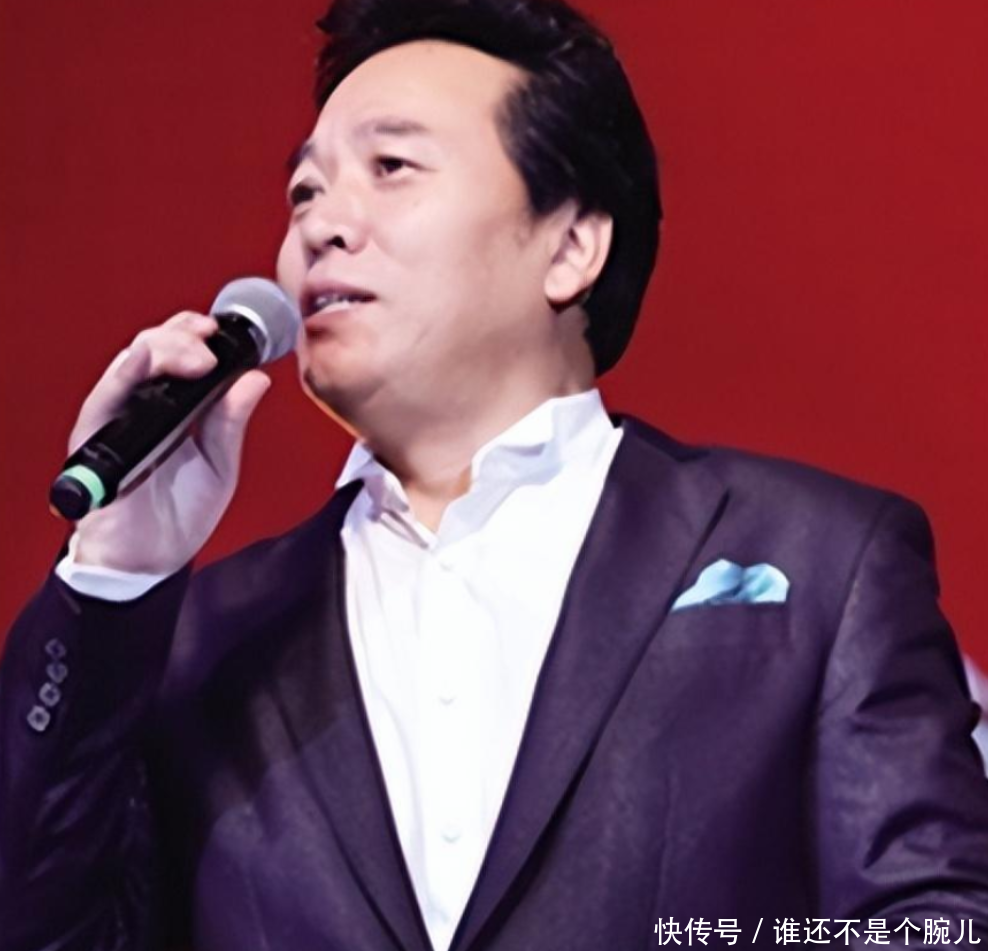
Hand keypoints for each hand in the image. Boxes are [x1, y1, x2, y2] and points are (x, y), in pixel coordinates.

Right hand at [68, 311, 270, 574]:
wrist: (152, 560)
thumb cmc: (180, 513)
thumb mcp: (220, 464)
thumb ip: (232, 422)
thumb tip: (256, 379)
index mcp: (172, 407)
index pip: (178, 354)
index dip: (196, 335)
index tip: (222, 332)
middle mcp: (140, 405)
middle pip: (154, 349)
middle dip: (184, 337)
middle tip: (211, 347)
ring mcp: (116, 420)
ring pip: (130, 364)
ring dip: (163, 349)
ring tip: (197, 355)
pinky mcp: (96, 440)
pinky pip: (104, 399)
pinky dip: (124, 376)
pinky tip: (144, 361)